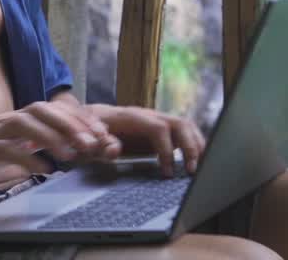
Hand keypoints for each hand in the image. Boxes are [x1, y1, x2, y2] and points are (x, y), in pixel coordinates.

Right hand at [0, 101, 119, 181]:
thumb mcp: (12, 142)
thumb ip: (36, 142)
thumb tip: (68, 146)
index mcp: (20, 117)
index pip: (54, 110)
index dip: (79, 118)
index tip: (101, 131)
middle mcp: (10, 119)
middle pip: (44, 110)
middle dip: (71, 124)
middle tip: (94, 141)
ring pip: (26, 124)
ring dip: (52, 137)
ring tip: (72, 154)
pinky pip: (6, 149)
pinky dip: (26, 157)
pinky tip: (43, 169)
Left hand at [86, 104, 205, 176]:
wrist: (90, 119)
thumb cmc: (90, 132)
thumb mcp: (89, 140)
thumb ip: (101, 145)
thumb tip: (114, 150)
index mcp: (132, 117)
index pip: (159, 128)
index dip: (167, 149)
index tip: (168, 172)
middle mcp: (149, 115)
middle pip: (180, 123)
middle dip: (190, 147)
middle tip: (191, 171)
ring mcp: (157, 120)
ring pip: (186, 126)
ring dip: (197, 145)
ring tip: (199, 168)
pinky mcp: (162, 129)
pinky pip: (184, 132)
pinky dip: (194, 145)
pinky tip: (196, 162)